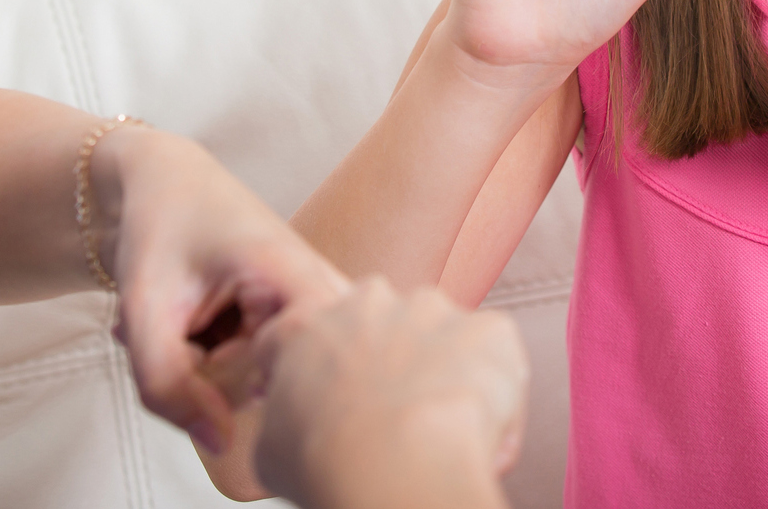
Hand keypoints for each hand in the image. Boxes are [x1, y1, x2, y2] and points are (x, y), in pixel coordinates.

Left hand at [96, 129, 349, 458]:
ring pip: (276, 372)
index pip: (315, 361)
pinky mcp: (297, 311)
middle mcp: (318, 286)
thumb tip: (216, 444)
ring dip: (221, 364)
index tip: (209, 358)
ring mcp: (310, 300)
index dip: (269, 387)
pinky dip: (226, 355)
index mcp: (290, 274)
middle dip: (225, 374)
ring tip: (184, 322)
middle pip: (294, 376)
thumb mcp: (145, 310)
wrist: (163, 182)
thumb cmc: (160, 229)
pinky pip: (268, 362)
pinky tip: (197, 324)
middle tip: (182, 333)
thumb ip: (167, 385)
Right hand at [251, 277, 524, 508]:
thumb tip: (300, 431)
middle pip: (384, 328)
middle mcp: (370, 301)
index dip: (327, 372)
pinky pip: (496, 359)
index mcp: (309, 323)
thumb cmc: (327, 462)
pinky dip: (495, 394)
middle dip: (393, 364)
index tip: (337, 405)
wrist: (391, 466)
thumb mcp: (271, 448)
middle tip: (394, 421)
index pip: (310, 333)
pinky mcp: (489, 329)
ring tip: (440, 432)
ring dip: (445, 374)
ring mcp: (434, 310)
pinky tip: (479, 433)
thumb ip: (286, 417)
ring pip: (444, 339)